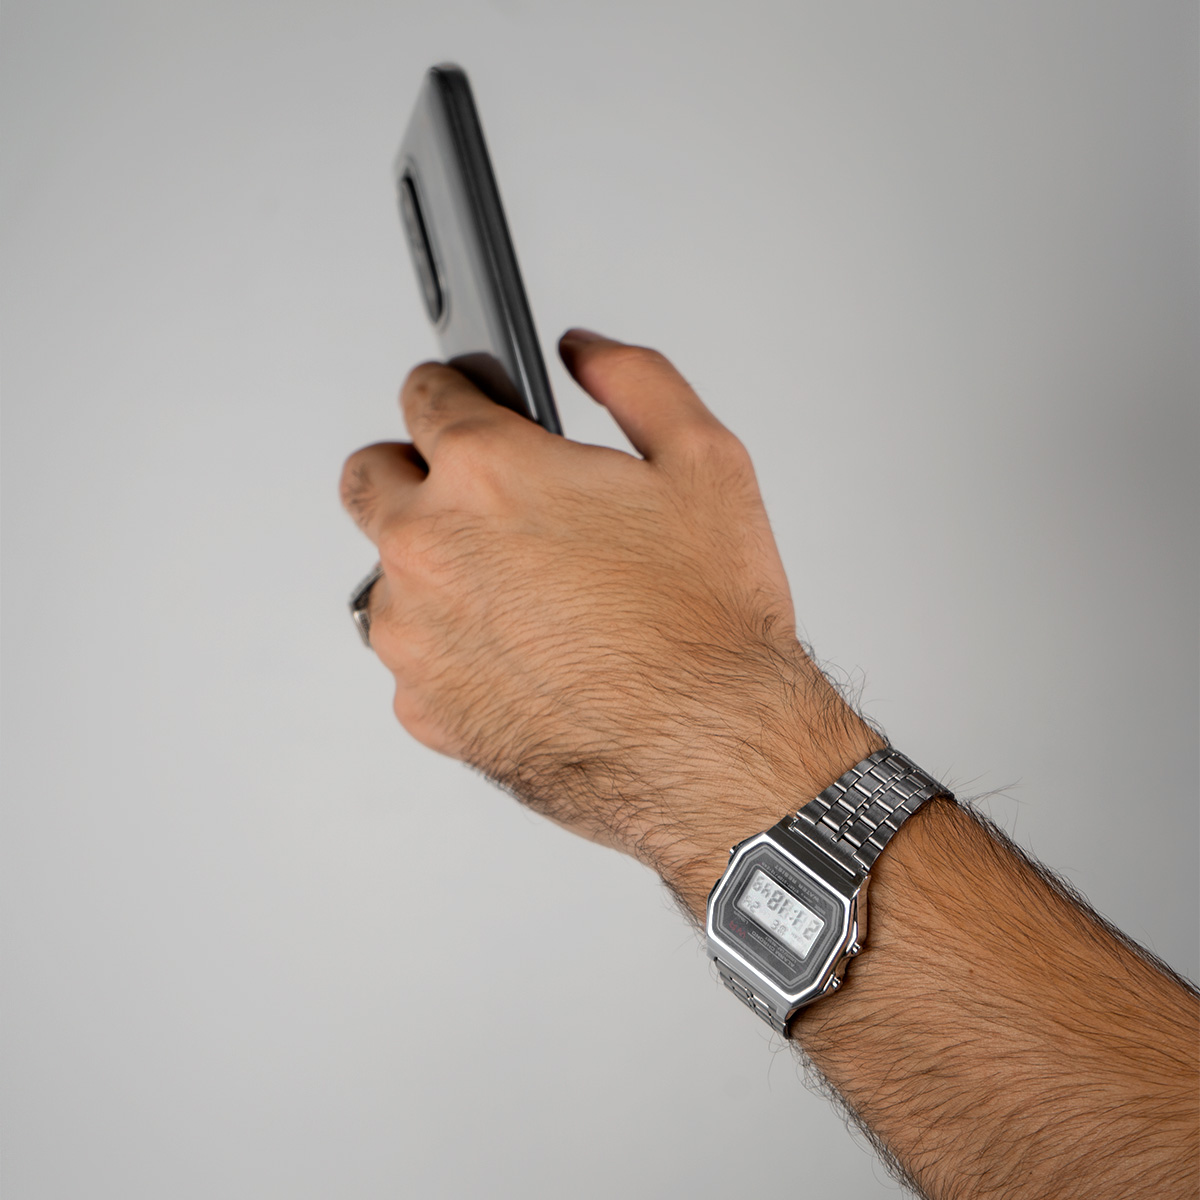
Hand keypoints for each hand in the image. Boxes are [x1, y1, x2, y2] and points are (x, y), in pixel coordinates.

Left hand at [339, 330, 882, 916]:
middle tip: (476, 496)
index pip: (422, 394)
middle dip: (414, 470)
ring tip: (520, 594)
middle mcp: (429, 549)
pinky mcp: (420, 706)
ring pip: (387, 575)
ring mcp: (414, 636)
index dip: (454, 393)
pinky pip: (412, 656)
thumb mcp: (705, 461)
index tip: (466, 408)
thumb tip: (584, 351)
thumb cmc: (708, 622)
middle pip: (370, 477)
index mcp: (487, 472)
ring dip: (434, 569)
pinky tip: (521, 656)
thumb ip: (636, 379)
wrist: (710, 750)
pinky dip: (449, 648)